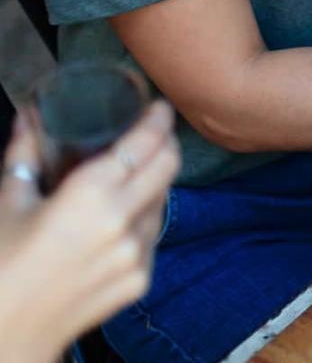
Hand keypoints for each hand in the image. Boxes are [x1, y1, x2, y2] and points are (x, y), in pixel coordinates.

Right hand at [0, 101, 180, 362]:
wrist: (6, 333)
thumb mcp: (8, 203)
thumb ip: (25, 154)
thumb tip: (30, 116)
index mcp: (91, 195)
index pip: (144, 144)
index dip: (158, 120)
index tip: (161, 107)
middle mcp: (123, 221)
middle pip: (167, 166)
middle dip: (166, 144)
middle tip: (155, 132)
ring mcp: (137, 254)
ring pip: (162, 202)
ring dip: (154, 183)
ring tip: (134, 176)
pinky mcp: (141, 280)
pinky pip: (152, 237)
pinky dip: (143, 220)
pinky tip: (121, 218)